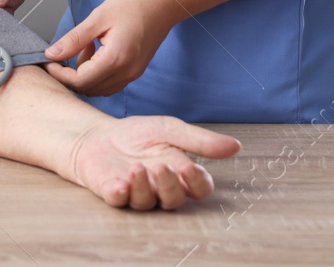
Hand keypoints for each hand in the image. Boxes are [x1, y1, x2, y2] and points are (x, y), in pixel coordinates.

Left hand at [44, 0, 179, 95]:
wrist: (164, 3)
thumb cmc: (134, 4)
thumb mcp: (98, 17)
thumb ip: (74, 39)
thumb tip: (52, 54)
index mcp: (116, 59)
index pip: (80, 81)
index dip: (60, 75)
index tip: (47, 62)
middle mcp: (126, 72)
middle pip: (88, 89)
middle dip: (69, 77)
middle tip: (59, 56)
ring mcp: (132, 74)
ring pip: (98, 89)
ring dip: (83, 76)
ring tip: (83, 48)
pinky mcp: (134, 71)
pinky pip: (109, 83)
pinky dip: (96, 74)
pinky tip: (95, 53)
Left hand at [68, 115, 241, 209]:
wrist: (98, 135)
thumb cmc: (137, 135)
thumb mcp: (170, 129)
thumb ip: (199, 140)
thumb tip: (236, 146)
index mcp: (179, 173)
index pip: (199, 189)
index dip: (198, 183)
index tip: (190, 168)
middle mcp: (160, 189)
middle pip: (175, 200)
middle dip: (170, 186)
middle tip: (162, 167)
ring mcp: (136, 193)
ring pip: (148, 203)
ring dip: (144, 187)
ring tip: (136, 167)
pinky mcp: (113, 193)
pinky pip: (120, 201)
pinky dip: (121, 195)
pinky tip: (120, 184)